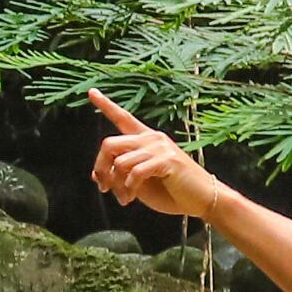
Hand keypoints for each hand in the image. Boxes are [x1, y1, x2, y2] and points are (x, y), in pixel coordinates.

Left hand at [88, 91, 231, 221]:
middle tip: (103, 188)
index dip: (106, 105)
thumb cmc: (171, 191)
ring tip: (124, 198)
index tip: (91, 91)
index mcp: (145, 139)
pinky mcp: (167, 160)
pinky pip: (135, 172)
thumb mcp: (138, 183)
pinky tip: (131, 197)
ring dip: (117, 186)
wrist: (200, 200)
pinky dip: (129, 188)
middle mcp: (151, 138)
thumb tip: (96, 175)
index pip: (123, 118)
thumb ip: (120, 175)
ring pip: (120, 162)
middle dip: (100, 167)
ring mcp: (160, 147)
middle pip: (109, 143)